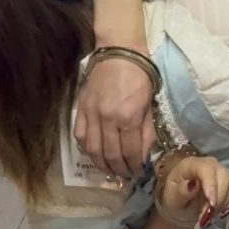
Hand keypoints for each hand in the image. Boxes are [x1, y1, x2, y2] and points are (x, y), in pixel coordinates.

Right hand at [75, 58, 155, 179]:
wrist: (119, 53)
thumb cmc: (139, 77)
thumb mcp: (149, 106)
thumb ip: (145, 133)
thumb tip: (142, 156)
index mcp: (128, 118)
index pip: (130, 152)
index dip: (134, 167)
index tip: (137, 173)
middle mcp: (107, 119)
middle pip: (111, 155)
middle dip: (119, 170)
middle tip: (125, 176)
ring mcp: (91, 114)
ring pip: (93, 150)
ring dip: (101, 165)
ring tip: (110, 171)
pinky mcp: (80, 109)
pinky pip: (80, 136)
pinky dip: (87, 149)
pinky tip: (94, 154)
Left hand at [160, 155, 228, 228]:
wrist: (183, 208)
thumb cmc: (176, 201)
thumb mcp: (172, 199)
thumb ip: (181, 192)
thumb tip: (193, 184)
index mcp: (193, 164)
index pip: (207, 169)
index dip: (211, 185)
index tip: (211, 205)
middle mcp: (211, 165)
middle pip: (224, 176)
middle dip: (217, 200)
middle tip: (206, 217)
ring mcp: (223, 174)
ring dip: (223, 205)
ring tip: (208, 218)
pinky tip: (227, 212)